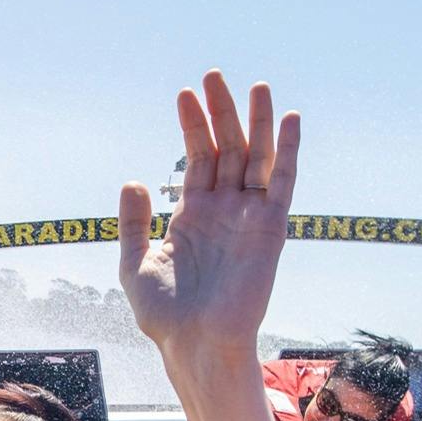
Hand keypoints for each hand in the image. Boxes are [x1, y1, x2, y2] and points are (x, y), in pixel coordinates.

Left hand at [118, 70, 299, 378]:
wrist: (193, 344)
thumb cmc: (164, 315)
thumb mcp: (134, 263)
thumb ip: (132, 223)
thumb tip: (133, 180)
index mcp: (193, 215)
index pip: (197, 157)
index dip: (192, 125)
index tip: (185, 93)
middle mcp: (224, 210)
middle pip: (227, 149)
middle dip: (221, 112)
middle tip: (214, 75)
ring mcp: (248, 217)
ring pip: (256, 158)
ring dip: (257, 121)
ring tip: (254, 85)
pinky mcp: (271, 229)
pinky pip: (281, 182)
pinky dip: (287, 150)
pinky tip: (289, 118)